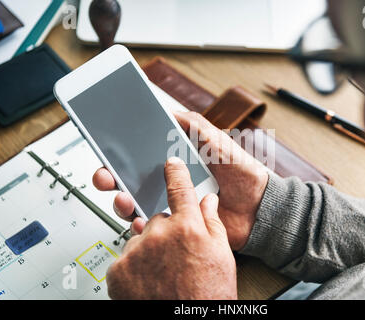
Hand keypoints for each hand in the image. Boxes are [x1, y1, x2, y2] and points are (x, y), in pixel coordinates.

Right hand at [93, 111, 268, 249]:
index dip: (119, 153)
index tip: (106, 148)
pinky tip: (140, 220)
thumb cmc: (241, 171)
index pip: (138, 155)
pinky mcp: (177, 225)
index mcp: (174, 161)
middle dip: (110, 177)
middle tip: (106, 175)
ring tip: (124, 198)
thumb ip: (194, 126)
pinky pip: (153, 226)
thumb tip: (168, 110)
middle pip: (128, 180)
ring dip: (122, 201)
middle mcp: (167, 182)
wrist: (258, 206)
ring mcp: (170, 204)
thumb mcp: (217, 140)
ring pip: (135, 204)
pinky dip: (141, 225)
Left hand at [106, 157, 236, 298]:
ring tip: (164, 272)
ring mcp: (136, 252)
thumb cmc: (208, 294)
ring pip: (141, 239)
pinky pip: (125, 257)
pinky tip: (150, 279)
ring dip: (149, 249)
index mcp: (187, 227)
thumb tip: (208, 201)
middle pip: (158, 218)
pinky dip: (134, 265)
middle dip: (166, 231)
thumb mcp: (222, 255)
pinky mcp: (118, 270)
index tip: (171, 165)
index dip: (175, 174)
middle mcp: (159, 235)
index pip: (179, 189)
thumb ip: (212, 222)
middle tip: (176, 254)